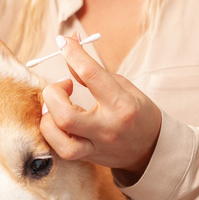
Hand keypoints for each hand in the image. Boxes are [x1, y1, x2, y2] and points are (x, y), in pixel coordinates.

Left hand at [40, 35, 161, 183]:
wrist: (150, 148)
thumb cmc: (137, 112)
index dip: (73, 54)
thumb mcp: (122, 87)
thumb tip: (68, 48)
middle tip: (62, 85)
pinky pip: (58, 148)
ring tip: (57, 105)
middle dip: (53, 94)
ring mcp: (95, 147)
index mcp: (122, 104)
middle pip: (65, 115)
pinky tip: (55, 120)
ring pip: (57, 138)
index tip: (63, 42)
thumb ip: (92, 73)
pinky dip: (50, 131)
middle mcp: (107, 128)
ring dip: (48, 117)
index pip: (91, 75)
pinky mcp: (86, 158)